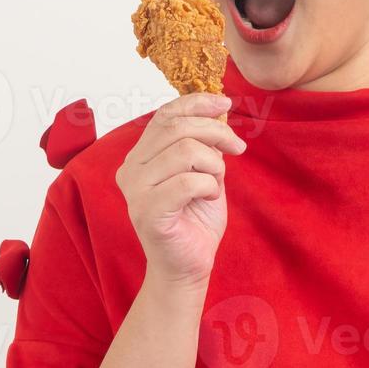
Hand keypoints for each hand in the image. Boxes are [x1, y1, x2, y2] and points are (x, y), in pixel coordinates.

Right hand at [115, 91, 247, 288]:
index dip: (196, 103)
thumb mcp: (203, 171)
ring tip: (216, 182)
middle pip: (177, 129)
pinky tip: (209, 197)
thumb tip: (217, 109)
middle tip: (238, 147)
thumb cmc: (195, 218)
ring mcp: (135, 191)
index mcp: (139, 156)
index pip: (165, 115)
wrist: (188, 265)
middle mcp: (130, 169)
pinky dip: (209, 186)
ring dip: (214, 165)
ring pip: (186, 152)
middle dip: (216, 133)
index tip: (225, 104)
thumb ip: (202, 143)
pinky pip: (188, 182)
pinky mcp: (147, 212)